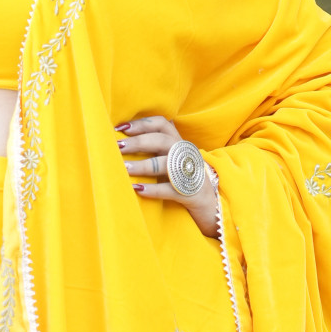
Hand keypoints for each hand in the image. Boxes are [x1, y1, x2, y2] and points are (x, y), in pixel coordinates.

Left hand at [116, 113, 219, 238]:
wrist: (214, 208)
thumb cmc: (185, 183)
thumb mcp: (173, 161)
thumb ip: (156, 149)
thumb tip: (125, 140)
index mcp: (180, 144)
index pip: (162, 125)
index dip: (142, 124)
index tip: (120, 128)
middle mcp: (186, 155)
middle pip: (163, 141)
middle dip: (138, 142)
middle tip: (117, 147)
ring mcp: (191, 174)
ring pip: (167, 164)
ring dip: (144, 165)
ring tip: (124, 168)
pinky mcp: (192, 194)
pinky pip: (172, 190)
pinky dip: (154, 189)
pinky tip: (138, 189)